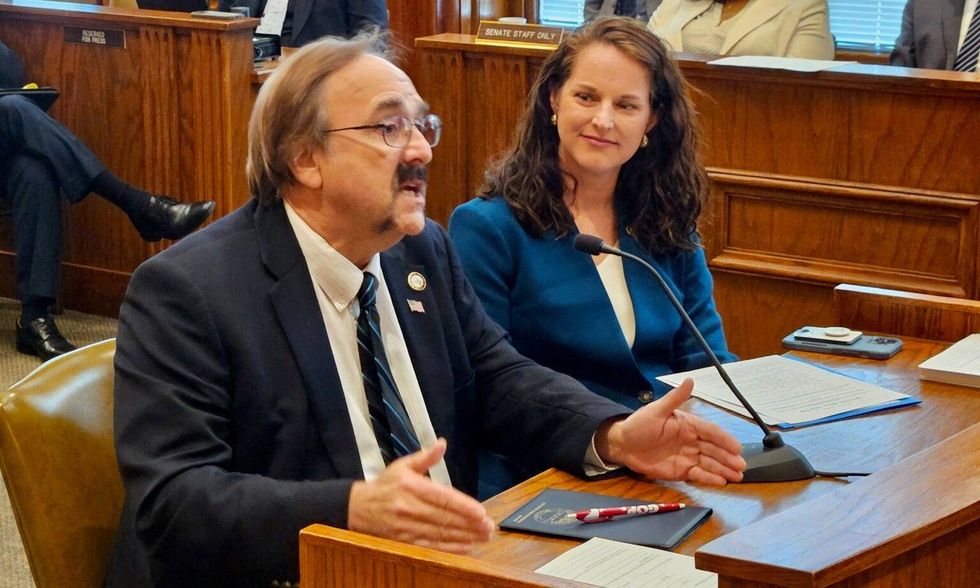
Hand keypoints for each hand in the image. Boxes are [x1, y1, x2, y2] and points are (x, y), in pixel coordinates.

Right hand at [347, 438, 494, 553]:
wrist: (357, 507)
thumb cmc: (385, 485)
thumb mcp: (402, 465)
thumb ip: (425, 457)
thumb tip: (442, 443)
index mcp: (411, 486)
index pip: (442, 497)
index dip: (463, 505)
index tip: (480, 512)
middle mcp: (409, 507)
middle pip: (444, 517)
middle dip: (469, 524)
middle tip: (488, 527)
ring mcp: (405, 526)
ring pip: (440, 533)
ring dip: (464, 536)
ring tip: (482, 537)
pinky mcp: (403, 540)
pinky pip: (430, 546)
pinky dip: (449, 548)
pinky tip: (465, 546)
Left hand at [596, 379, 745, 485]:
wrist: (622, 445)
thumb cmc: (639, 425)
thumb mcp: (656, 410)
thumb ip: (674, 398)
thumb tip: (690, 380)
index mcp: (688, 425)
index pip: (711, 431)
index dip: (724, 439)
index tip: (737, 447)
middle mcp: (692, 441)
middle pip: (714, 449)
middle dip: (728, 457)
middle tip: (741, 465)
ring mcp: (687, 456)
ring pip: (710, 463)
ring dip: (724, 469)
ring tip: (738, 476)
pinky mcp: (681, 470)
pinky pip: (698, 474)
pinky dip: (710, 478)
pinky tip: (721, 482)